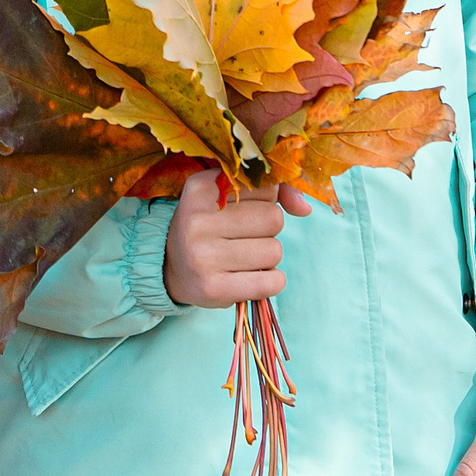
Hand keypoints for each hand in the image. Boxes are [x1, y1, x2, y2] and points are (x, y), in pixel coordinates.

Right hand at [163, 169, 313, 307]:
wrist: (170, 265)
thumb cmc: (210, 225)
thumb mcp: (230, 196)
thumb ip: (273, 191)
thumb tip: (305, 207)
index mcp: (202, 188)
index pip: (266, 187)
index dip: (265, 201)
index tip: (245, 210)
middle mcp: (198, 219)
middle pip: (274, 219)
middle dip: (269, 230)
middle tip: (246, 237)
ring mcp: (202, 255)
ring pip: (274, 251)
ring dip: (269, 257)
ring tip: (245, 257)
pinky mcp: (212, 288)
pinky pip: (270, 282)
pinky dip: (272, 281)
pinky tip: (255, 277)